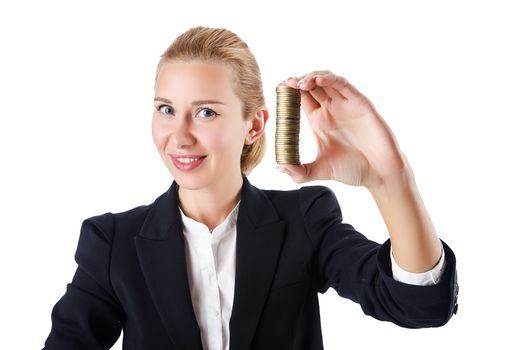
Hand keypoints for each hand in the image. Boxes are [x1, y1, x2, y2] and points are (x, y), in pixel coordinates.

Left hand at [277, 70, 409, 188]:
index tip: (278, 89)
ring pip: (326, 80)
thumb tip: (278, 167)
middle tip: (287, 83)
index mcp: (319, 121)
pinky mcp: (360, 103)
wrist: (379, 173)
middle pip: (311, 86)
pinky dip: (330, 79)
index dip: (290, 92)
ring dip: (312, 77)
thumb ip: (298, 172)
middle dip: (298, 81)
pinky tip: (317, 80)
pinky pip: (343, 85)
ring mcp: (345, 105)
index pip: (301, 99)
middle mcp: (331, 110)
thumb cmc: (352, 170)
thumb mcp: (319, 170)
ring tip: (300, 83)